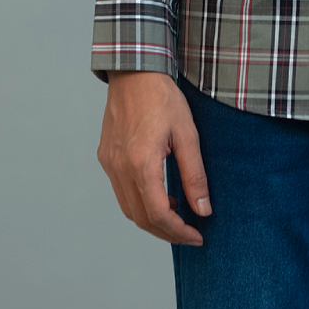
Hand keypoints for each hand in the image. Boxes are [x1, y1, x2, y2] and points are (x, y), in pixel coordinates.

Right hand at [97, 71, 211, 245]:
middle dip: (166, 232)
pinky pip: (120, 191)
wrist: (135, 72)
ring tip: (177, 215)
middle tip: (190, 233)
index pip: (158, 215)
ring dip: (151, 219)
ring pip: (128, 208)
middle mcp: (119, 169)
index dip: (178, 232)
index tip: (197, 236)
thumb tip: (203, 210)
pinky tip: (158, 193)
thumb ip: (194, 175)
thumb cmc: (162, 97)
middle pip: (141, 218)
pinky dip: (139, 202)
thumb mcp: (187, 134)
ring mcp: (109, 164)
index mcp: (141, 164)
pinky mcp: (106, 157)